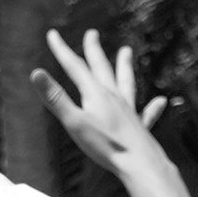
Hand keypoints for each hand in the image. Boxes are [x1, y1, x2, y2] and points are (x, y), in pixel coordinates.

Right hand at [32, 25, 187, 196]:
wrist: (139, 163)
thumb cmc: (105, 146)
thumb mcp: (74, 121)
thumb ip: (55, 98)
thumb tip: (35, 73)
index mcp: (96, 94)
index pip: (75, 67)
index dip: (62, 50)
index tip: (52, 34)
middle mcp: (114, 97)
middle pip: (102, 68)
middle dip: (94, 50)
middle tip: (92, 33)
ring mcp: (128, 110)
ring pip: (126, 82)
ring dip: (124, 66)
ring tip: (126, 52)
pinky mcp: (139, 127)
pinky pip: (146, 113)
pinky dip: (152, 107)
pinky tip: (161, 101)